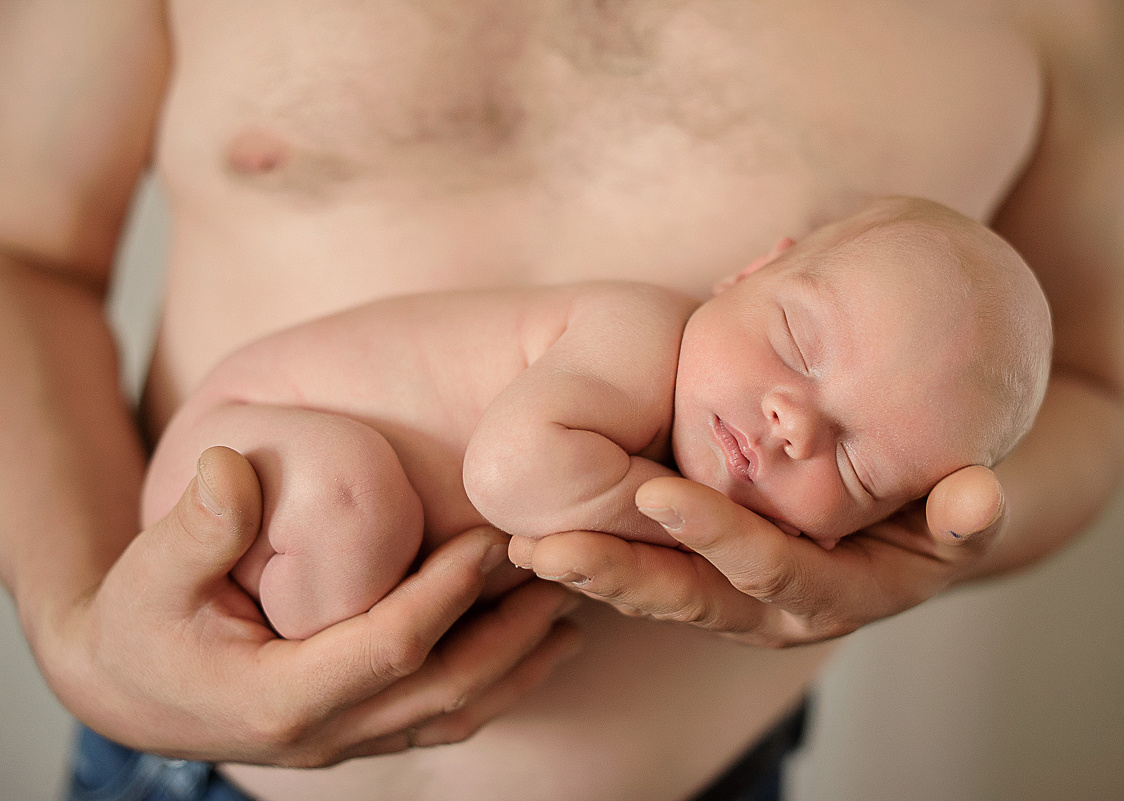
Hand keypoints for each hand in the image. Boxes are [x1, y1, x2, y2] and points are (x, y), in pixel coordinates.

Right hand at [39, 447, 580, 766]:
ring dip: (519, 661)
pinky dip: (498, 684)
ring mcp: (348, 742)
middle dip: (510, 630)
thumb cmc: (140, 624)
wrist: (129, 687)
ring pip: (456, 712)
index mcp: (279, 698)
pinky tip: (537, 645)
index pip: (388, 648)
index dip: (444, 595)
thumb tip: (228, 465)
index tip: (490, 542)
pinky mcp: (361, 734)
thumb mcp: (150, 573)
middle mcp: (325, 734)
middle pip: (444, 687)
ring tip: (573, 605)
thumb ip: (196, 525)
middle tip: (561, 568)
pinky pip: (443, 719)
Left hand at [508, 465, 1002, 647]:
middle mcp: (778, 611)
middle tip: (544, 547)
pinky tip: (534, 542)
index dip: (718, 536)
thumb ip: (967, 510)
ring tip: (522, 547)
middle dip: (619, 574)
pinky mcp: (705, 583)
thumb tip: (978, 495)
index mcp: (837, 593)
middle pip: (691, 600)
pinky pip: (645, 580)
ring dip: (592, 573)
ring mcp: (736, 603)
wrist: (910, 517)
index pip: (770, 570)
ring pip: (656, 597)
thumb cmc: (932, 497)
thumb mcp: (960, 507)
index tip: (656, 490)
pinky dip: (596, 563)